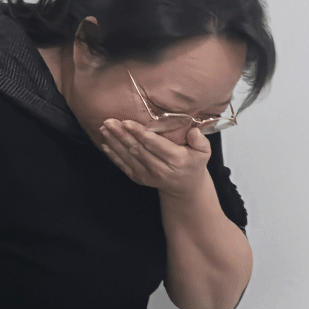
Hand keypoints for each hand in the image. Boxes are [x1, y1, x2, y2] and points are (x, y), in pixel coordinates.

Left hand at [96, 119, 211, 197]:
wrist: (185, 187)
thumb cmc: (193, 163)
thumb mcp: (204, 152)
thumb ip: (200, 141)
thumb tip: (193, 131)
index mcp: (176, 160)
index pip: (155, 145)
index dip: (140, 134)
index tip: (127, 122)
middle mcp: (160, 169)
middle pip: (138, 149)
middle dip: (122, 135)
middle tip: (109, 121)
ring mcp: (147, 175)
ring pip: (128, 156)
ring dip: (114, 142)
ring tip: (104, 129)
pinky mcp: (139, 178)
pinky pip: (124, 166)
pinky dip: (113, 155)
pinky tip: (105, 144)